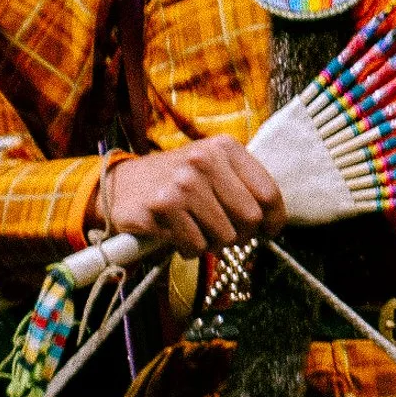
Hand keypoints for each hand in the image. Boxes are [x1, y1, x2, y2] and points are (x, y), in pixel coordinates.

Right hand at [103, 138, 284, 257]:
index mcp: (224, 148)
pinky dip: (189, 249)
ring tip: (195, 230)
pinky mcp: (162, 208)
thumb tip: (273, 222)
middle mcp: (203, 161)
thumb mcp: (212, 169)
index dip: (273, 220)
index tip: (268, 231)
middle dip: (241, 235)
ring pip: (224, 237)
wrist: (122, 185)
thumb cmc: (177, 182)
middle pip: (250, 219)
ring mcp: (181, 184)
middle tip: (224, 233)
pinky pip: (195, 246)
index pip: (268, 194)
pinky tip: (176, 233)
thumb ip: (244, 187)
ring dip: (212, 243)